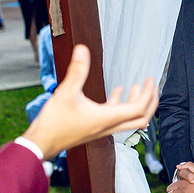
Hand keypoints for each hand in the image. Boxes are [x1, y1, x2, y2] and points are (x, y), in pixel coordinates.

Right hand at [22, 45, 157, 159]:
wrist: (42, 143)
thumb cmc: (54, 122)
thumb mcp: (66, 92)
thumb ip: (76, 71)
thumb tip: (82, 49)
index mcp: (107, 118)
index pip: (138, 109)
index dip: (148, 95)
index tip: (150, 80)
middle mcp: (109, 126)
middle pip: (140, 118)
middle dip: (149, 101)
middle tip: (152, 85)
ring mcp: (102, 128)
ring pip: (128, 119)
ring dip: (136, 103)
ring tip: (137, 87)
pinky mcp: (94, 127)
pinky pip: (114, 117)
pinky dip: (119, 104)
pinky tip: (117, 91)